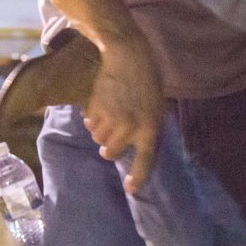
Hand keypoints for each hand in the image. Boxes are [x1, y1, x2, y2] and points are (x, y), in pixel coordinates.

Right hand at [84, 32, 164, 194]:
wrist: (128, 55)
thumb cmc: (146, 80)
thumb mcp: (156, 106)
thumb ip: (148, 127)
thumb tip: (135, 147)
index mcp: (151, 127)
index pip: (145, 159)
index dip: (138, 176)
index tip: (130, 189)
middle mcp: (131, 126)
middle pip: (111, 152)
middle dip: (109, 148)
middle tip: (112, 138)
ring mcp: (112, 118)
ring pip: (98, 139)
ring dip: (100, 132)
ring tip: (108, 115)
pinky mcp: (96, 109)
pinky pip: (89, 125)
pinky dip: (92, 119)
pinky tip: (101, 105)